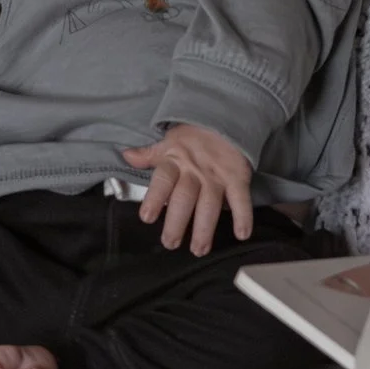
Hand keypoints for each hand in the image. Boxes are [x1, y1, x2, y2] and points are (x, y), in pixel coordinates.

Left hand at [120, 124, 253, 255]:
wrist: (226, 119)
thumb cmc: (194, 136)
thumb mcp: (169, 142)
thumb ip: (149, 155)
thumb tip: (126, 156)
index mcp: (175, 161)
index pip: (163, 181)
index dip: (155, 199)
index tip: (147, 217)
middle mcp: (195, 171)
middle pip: (184, 199)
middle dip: (177, 222)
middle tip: (171, 243)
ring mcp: (217, 176)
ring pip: (209, 205)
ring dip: (205, 229)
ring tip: (199, 249)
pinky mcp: (238, 178)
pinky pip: (241, 199)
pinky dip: (243, 216)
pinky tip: (242, 234)